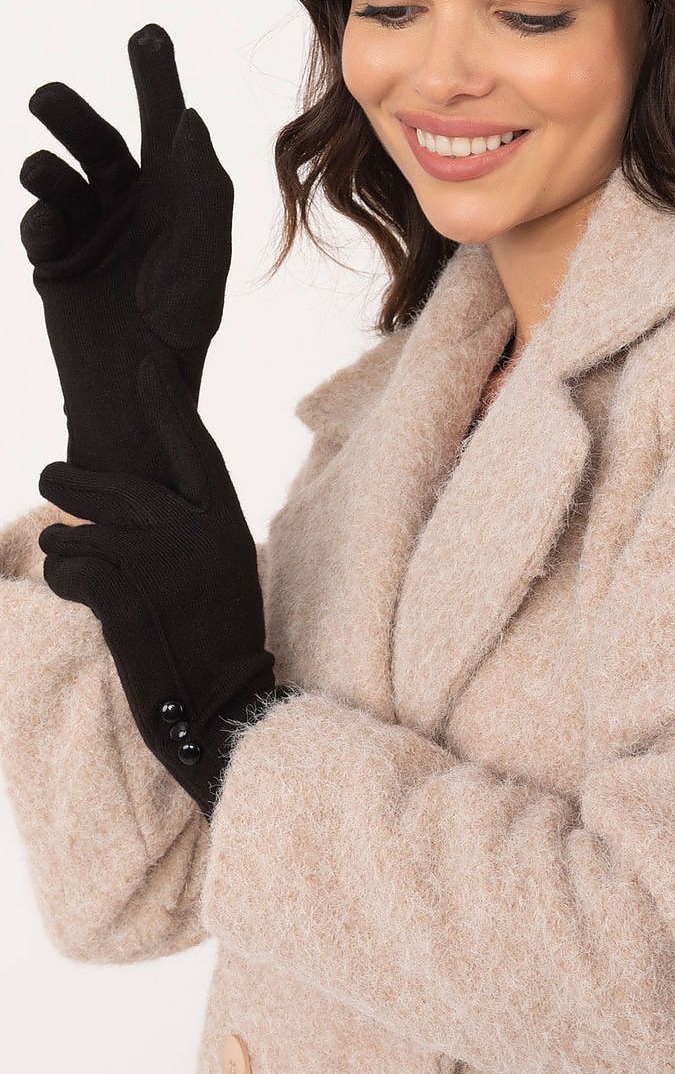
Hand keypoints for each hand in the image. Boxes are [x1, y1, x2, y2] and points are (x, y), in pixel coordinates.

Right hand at [20, 23, 233, 490]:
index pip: (164, 123)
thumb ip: (201, 183)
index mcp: (177, 196)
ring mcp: (91, 229)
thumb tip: (187, 117)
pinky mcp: (55, 258)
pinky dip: (39, 222)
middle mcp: (134, 205)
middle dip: (67, 112)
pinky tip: (52, 243)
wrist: (135, 384)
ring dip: (46, 165)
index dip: (156, 78)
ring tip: (44, 174)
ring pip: (56, 172)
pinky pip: (37, 220)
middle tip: (45, 99)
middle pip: (94, 137)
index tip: (148, 33)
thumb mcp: (203, 251)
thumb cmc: (183, 321)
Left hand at [35, 346, 295, 818]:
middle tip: (49, 478)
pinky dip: (62, 580)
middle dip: (71, 482)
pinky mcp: (123, 598)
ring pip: (81, 531)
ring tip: (79, 569)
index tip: (147, 364)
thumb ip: (182, 527)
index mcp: (226, 524)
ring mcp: (160, 565)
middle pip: (116, 486)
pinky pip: (67, 568)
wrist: (218, 710)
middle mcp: (195, 535)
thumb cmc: (214, 644)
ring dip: (65, 548)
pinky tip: (82, 600)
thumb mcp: (219, 571)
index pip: (195, 449)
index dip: (168, 406)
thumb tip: (117, 494)